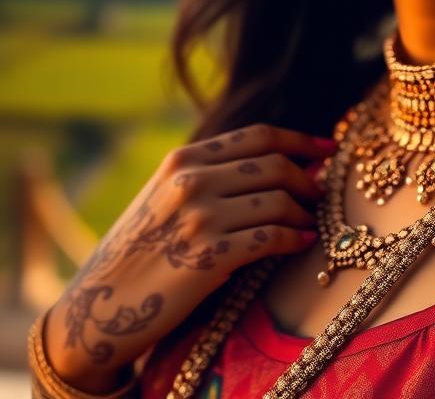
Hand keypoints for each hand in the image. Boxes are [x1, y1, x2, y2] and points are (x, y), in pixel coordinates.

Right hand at [40, 123, 335, 392]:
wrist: (98, 308)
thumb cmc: (141, 250)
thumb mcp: (166, 195)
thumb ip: (213, 173)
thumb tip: (285, 162)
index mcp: (184, 160)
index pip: (259, 136)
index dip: (300, 140)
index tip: (329, 148)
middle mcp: (192, 181)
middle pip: (276, 165)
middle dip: (307, 179)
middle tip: (319, 195)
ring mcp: (200, 218)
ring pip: (279, 200)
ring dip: (303, 213)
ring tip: (308, 223)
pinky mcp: (210, 257)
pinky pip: (272, 238)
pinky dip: (295, 239)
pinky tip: (302, 243)